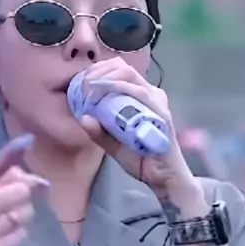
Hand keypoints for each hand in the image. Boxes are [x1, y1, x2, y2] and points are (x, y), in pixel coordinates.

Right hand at [0, 135, 46, 245]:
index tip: (28, 140)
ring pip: (25, 213)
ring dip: (22, 212)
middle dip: (22, 192)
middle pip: (21, 191)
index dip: (11, 153)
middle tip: (12, 197)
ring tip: (5, 216)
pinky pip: (21, 235)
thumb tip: (40, 181)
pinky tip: (3, 232)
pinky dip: (18, 231)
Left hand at [78, 58, 205, 209]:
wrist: (163, 177)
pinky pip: (138, 92)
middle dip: (98, 71)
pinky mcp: (159, 111)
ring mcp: (156, 101)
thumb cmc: (143, 159)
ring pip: (129, 75)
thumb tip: (83, 117)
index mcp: (141, 97)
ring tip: (88, 88)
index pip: (119, 72)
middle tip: (82, 84)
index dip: (98, 71)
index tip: (80, 81)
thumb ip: (99, 133)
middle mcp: (150, 94)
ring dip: (105, 78)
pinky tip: (103, 94)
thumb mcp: (114, 146)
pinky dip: (117, 89)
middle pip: (123, 68)